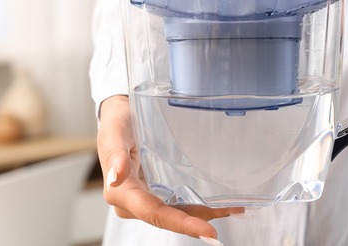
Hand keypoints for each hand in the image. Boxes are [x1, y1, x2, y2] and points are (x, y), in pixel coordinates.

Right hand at [96, 95, 242, 242]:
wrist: (120, 116)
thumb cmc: (116, 123)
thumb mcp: (114, 133)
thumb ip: (115, 156)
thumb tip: (115, 179)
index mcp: (121, 192)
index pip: (154, 212)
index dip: (181, 224)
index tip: (206, 231)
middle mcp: (133, 202)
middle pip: (169, 218)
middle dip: (199, 221)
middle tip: (229, 216)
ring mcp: (145, 199)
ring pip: (176, 213)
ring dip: (203, 214)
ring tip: (233, 207)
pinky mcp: (154, 192)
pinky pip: (177, 204)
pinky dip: (198, 205)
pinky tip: (220, 203)